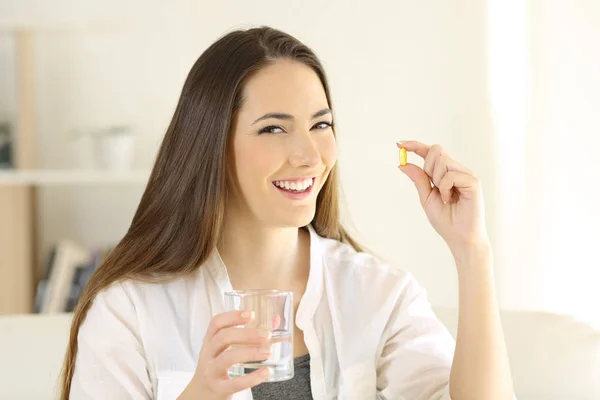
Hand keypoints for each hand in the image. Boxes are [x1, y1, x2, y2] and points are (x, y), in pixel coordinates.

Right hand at [178, 311, 270, 399]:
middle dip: (246, 334)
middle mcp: (208, 353)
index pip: (216, 323)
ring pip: (226, 358)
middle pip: (223, 338)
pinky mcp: (217, 388)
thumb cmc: (219, 365)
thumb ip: (251, 334)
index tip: (251, 314)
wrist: (202, 393)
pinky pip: (233, 383)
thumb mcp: (227, 348)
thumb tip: (275, 320)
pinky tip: (265, 373)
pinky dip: (251, 378)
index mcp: (210, 339)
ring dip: (249, 353)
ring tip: (268, 352)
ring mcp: (211, 371)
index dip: (232, 316)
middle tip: (267, 335)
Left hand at [396, 141, 489, 256]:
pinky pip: (450, 175)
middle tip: (433, 186)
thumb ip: (418, 180)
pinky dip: (445, 188)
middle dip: (428, 166)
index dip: (415, 145)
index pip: (430, 152)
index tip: (399, 144)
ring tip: (445, 197)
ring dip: (437, 181)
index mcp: (445, 173)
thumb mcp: (426, 198)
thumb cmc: (446, 220)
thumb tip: (402, 164)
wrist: (459, 237)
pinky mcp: (473, 181)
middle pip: (437, 150)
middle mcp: (457, 170)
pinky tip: (450, 200)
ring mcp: (466, 174)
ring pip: (443, 161)